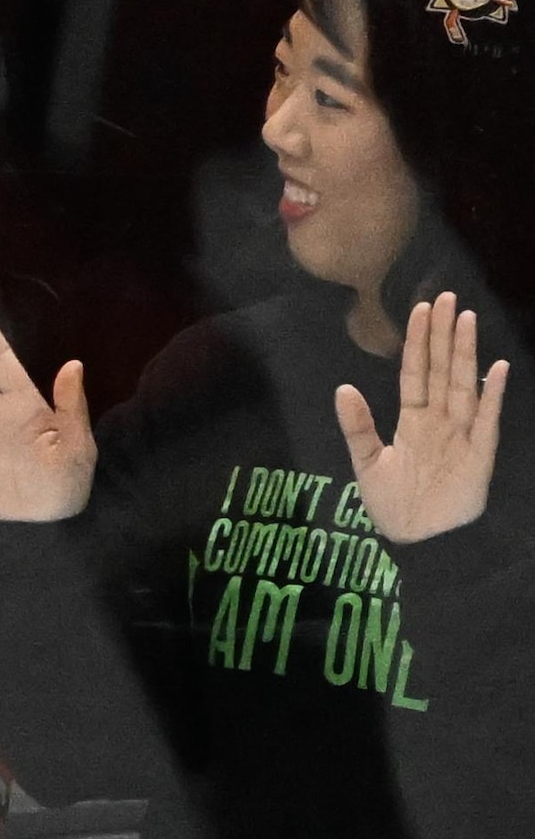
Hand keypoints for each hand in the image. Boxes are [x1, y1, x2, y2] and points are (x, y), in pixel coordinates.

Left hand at [339, 292, 508, 546]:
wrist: (419, 541)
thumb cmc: (393, 505)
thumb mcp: (366, 465)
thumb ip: (357, 427)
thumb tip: (342, 389)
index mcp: (413, 421)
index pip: (416, 373)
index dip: (418, 342)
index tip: (421, 310)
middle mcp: (440, 420)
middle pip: (442, 369)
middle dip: (443, 335)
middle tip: (446, 297)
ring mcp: (461, 432)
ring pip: (464, 384)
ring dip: (465, 353)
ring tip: (466, 319)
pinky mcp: (480, 451)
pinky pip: (488, 418)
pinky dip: (492, 394)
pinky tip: (497, 368)